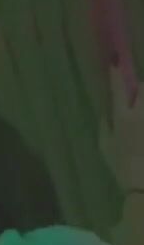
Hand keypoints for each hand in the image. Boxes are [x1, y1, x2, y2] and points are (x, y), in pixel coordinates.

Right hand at [100, 66, 143, 192]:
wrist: (142, 182)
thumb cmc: (121, 166)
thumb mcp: (105, 148)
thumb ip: (105, 127)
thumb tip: (106, 114)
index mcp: (123, 117)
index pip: (118, 88)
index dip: (116, 73)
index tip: (116, 62)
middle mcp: (141, 113)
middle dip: (141, 90)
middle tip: (138, 98)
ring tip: (139, 117)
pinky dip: (143, 120)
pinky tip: (141, 132)